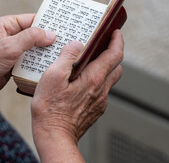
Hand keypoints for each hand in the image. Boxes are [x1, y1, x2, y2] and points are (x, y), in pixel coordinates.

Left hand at [0, 14, 55, 97]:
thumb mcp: (9, 47)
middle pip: (34, 35)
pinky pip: (29, 61)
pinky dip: (38, 64)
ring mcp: (12, 51)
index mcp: (6, 25)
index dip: (47, 23)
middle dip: (48, 39)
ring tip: (60, 54)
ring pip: (33, 49)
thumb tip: (50, 34)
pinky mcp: (13, 64)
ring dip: (44, 53)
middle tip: (65, 42)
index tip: (62, 26)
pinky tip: (48, 66)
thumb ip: (30, 38)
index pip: (31, 20)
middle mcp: (10, 36)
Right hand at [31, 30, 123, 162]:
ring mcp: (100, 101)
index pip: (115, 54)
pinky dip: (96, 81)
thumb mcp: (53, 77)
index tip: (115, 32)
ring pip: (110, 79)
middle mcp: (101, 90)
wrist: (54, 137)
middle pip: (116, 66)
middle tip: (103, 44)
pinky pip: (101, 90)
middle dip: (113, 53)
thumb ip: (66, 57)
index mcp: (94, 78)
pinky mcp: (95, 110)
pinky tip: (81, 81)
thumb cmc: (51, 109)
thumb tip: (76, 44)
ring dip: (105, 68)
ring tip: (89, 62)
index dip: (117, 41)